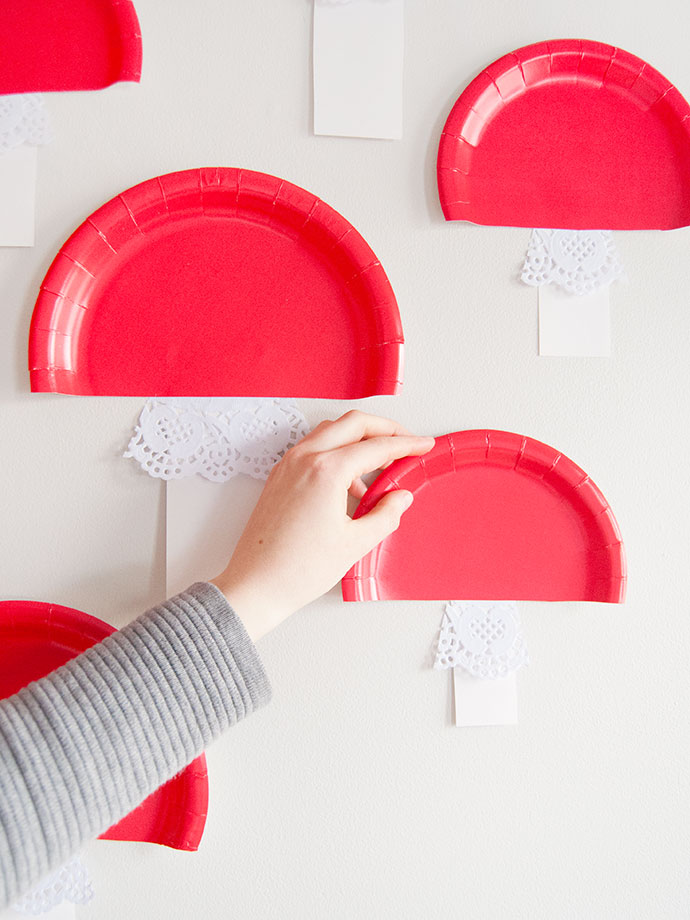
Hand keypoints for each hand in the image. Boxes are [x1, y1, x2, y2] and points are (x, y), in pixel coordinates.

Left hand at [211, 411, 433, 639]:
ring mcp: (288, 465)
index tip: (424, 445)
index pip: (376, 447)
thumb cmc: (298, 569)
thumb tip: (400, 498)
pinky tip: (351, 484)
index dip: (406, 445)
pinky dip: (337, 452)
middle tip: (406, 442)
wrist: (256, 586)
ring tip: (381, 465)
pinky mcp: (279, 476)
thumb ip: (385, 514)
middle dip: (385, 428)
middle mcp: (304, 458)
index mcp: (326, 471)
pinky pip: (314, 449)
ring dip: (359, 438)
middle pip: (353, 424)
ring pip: (331, 431)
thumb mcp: (355, 544)